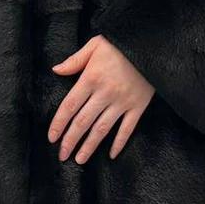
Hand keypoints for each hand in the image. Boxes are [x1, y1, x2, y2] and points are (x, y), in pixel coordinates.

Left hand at [48, 35, 154, 162]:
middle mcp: (105, 93)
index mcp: (91, 78)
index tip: (52, 138)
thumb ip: (75, 60)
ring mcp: (123, 101)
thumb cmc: (121, 43)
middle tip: (62, 155)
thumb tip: (56, 70)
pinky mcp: (138, 106)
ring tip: (80, 159)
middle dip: (70, 141)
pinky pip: (127, 129)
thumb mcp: (95, 45)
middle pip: (83, 122)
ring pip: (102, 129)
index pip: (70, 106)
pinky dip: (120, 143)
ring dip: (89, 146)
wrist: (152, 45)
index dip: (59, 124)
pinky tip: (112, 154)